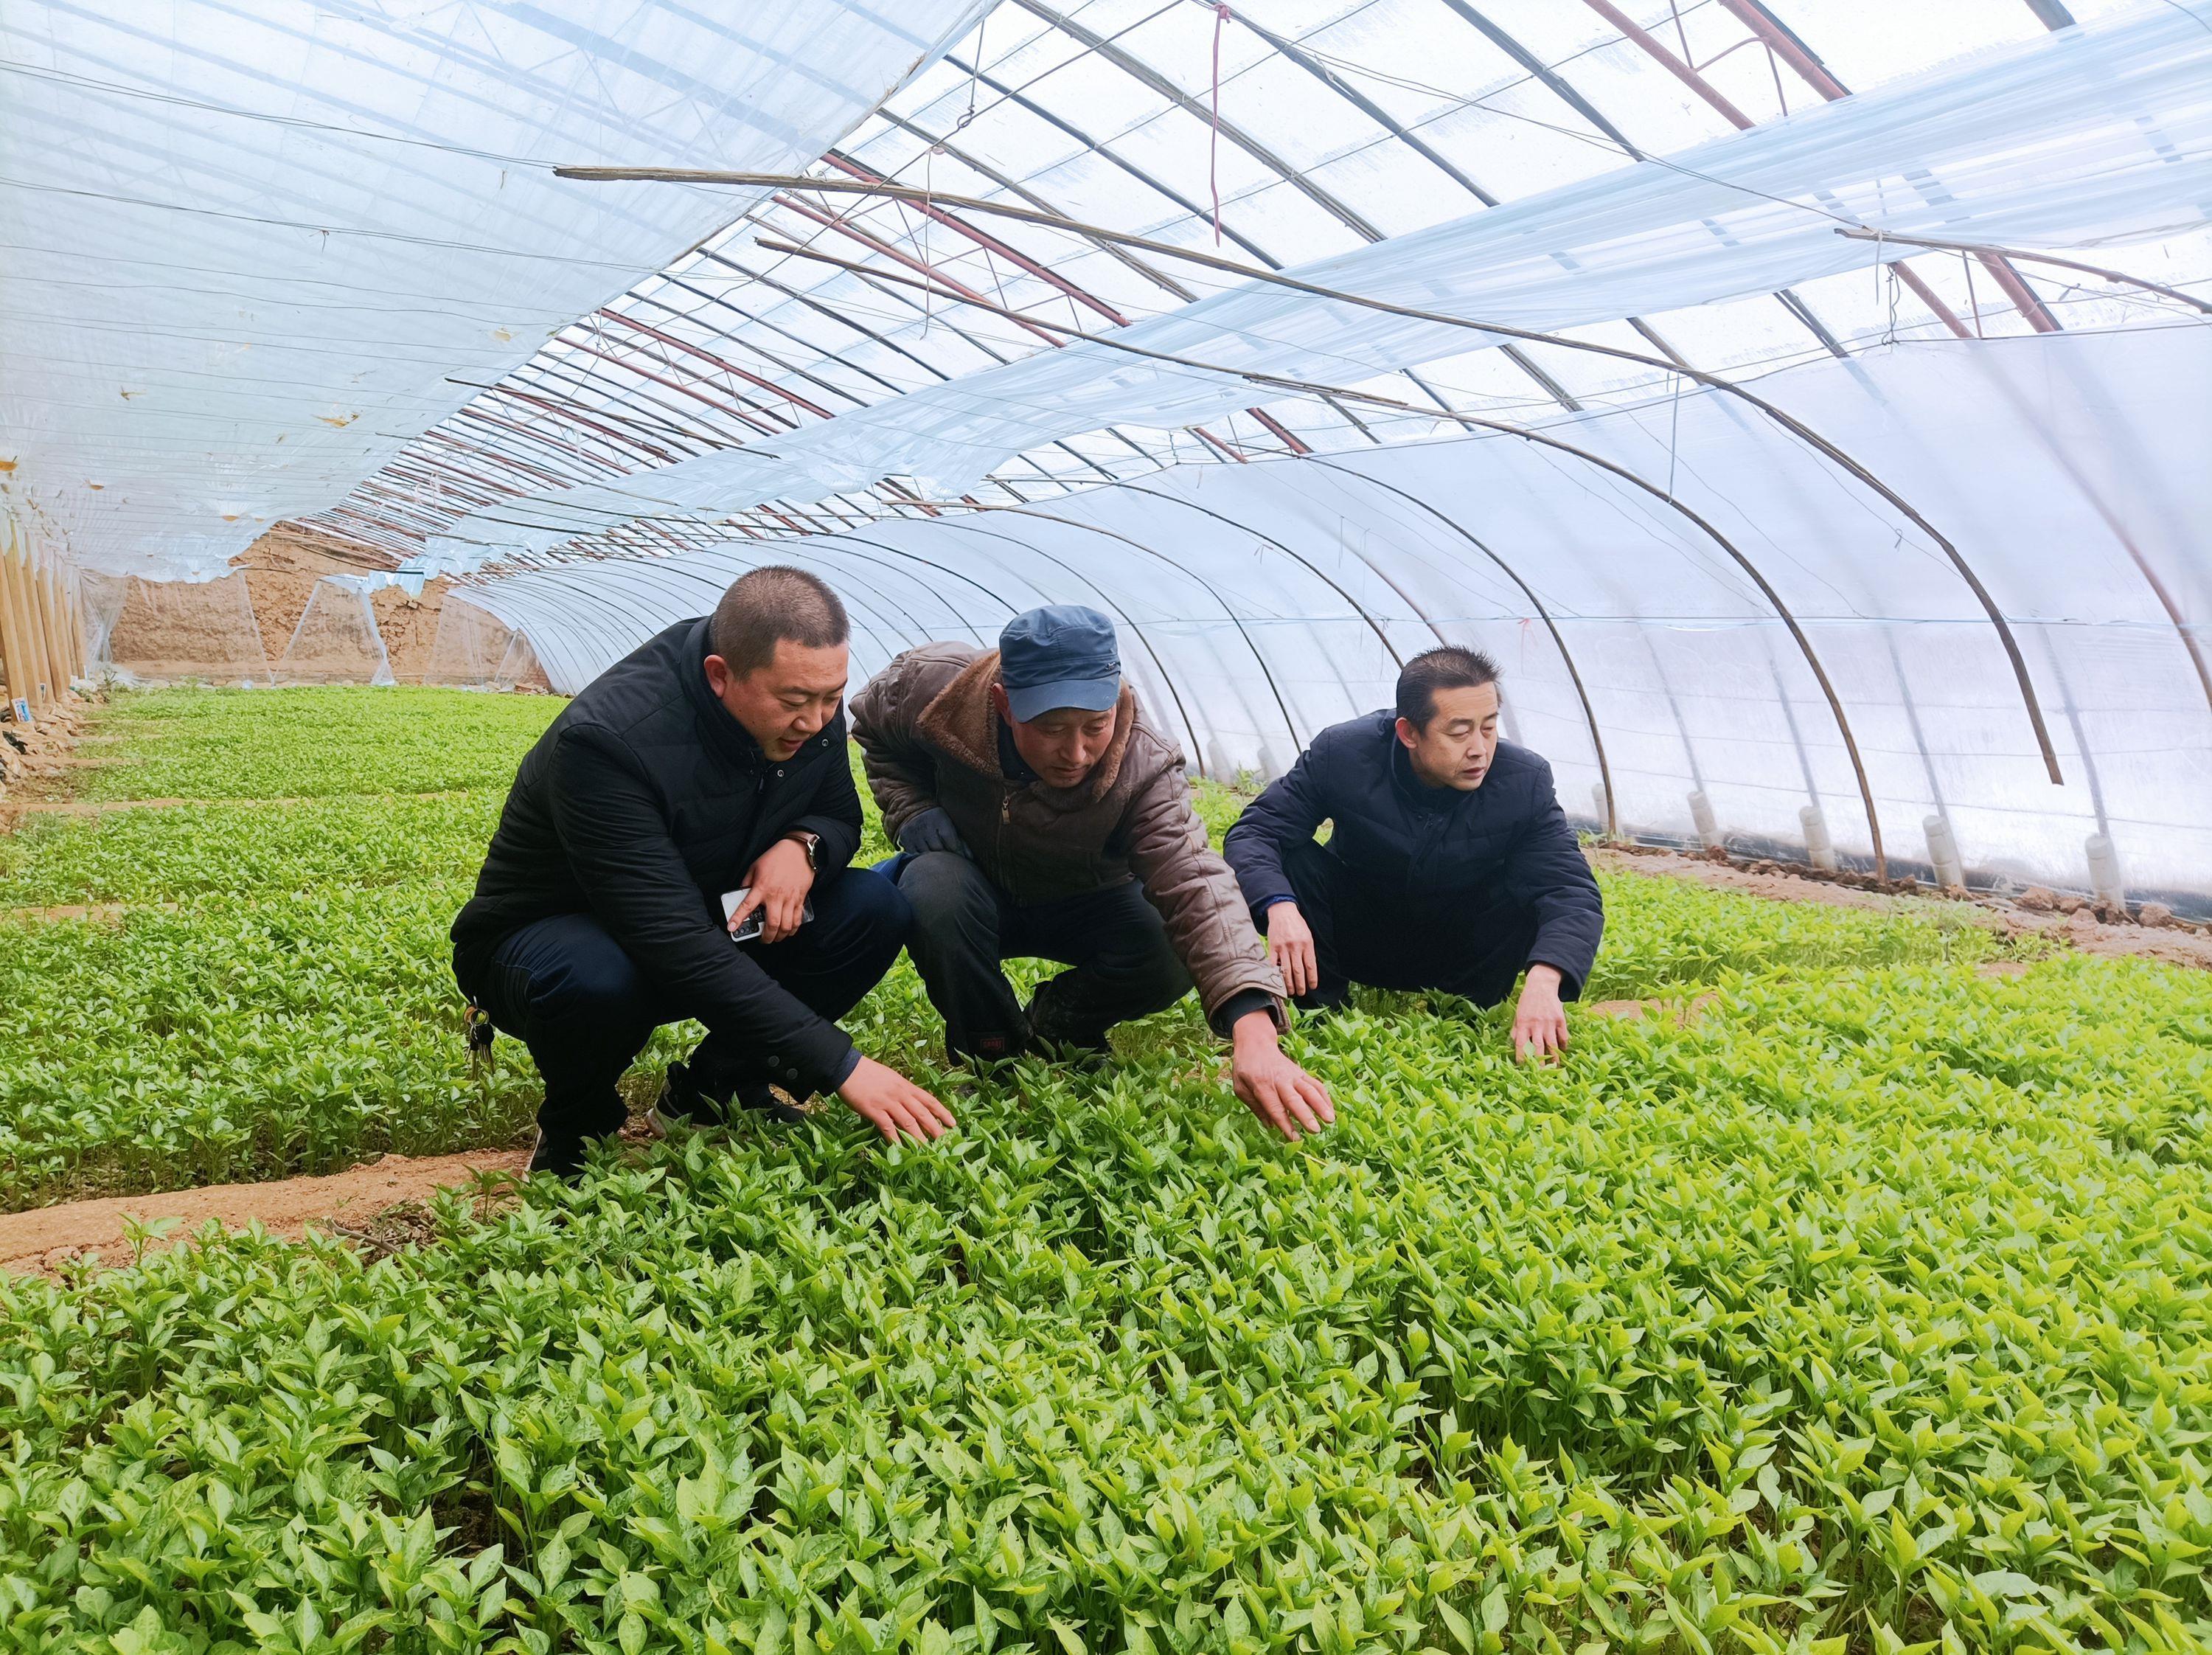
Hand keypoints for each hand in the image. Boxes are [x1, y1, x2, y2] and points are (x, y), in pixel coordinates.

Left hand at [732, 838, 814, 943]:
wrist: (798, 851)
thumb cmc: (775, 857)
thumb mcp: (755, 867)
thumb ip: (747, 882)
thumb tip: (742, 894)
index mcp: (761, 887)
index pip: (747, 906)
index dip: (737, 919)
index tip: (731, 928)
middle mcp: (776, 896)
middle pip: (772, 924)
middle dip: (766, 937)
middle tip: (762, 940)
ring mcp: (789, 899)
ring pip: (786, 926)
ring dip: (780, 936)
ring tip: (775, 937)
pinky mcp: (800, 899)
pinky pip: (797, 919)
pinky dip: (793, 929)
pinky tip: (788, 931)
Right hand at [837, 1056, 956, 1144]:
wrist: (847, 1068)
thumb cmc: (868, 1073)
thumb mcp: (891, 1078)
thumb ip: (902, 1090)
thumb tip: (910, 1102)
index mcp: (905, 1086)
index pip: (929, 1100)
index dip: (942, 1112)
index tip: (953, 1122)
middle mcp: (900, 1094)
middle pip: (922, 1113)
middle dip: (935, 1128)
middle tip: (945, 1141)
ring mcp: (887, 1102)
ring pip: (908, 1122)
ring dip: (918, 1137)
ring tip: (926, 1149)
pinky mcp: (874, 1110)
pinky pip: (887, 1127)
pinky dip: (895, 1138)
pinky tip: (900, 1148)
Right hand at [898, 806, 968, 857]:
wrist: (914, 811)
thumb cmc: (938, 823)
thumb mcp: (949, 826)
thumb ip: (960, 841)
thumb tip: (970, 858)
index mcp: (940, 819)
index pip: (951, 841)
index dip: (956, 851)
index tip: (959, 857)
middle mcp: (925, 824)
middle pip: (938, 849)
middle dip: (944, 855)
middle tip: (946, 858)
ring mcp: (914, 831)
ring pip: (926, 853)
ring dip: (931, 857)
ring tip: (935, 856)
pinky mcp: (905, 838)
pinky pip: (914, 854)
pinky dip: (920, 857)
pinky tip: (923, 854)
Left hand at [1229, 1010, 1334, 1140]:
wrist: (1255, 1044)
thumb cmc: (1246, 1070)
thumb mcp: (1240, 1088)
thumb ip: (1255, 1107)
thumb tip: (1271, 1126)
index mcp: (1262, 1086)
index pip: (1275, 1107)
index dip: (1285, 1123)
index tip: (1294, 1138)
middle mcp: (1279, 1080)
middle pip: (1294, 1099)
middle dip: (1306, 1115)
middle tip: (1315, 1130)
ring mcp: (1292, 1075)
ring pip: (1309, 1090)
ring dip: (1321, 1105)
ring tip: (1330, 1120)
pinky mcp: (1301, 1073)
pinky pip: (1315, 1084)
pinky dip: (1324, 1097)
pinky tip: (1331, 1110)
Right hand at [1264, 900, 1317, 997]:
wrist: (1282, 912)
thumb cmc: (1297, 924)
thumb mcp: (1308, 935)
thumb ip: (1308, 951)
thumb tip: (1309, 969)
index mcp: (1307, 944)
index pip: (1310, 966)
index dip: (1312, 979)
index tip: (1312, 987)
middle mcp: (1295, 947)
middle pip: (1298, 971)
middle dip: (1300, 985)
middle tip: (1301, 993)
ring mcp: (1283, 948)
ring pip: (1286, 971)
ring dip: (1288, 984)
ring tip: (1291, 992)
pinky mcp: (1272, 947)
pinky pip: (1273, 964)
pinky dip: (1275, 974)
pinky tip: (1278, 981)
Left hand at [1512, 965, 1568, 1063]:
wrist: (1542, 985)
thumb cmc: (1527, 1001)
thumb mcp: (1518, 1013)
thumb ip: (1516, 1029)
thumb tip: (1513, 1043)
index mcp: (1523, 1022)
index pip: (1520, 1043)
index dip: (1521, 1056)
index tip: (1522, 1067)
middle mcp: (1536, 1024)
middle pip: (1537, 1047)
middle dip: (1539, 1062)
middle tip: (1541, 1075)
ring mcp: (1549, 1022)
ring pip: (1552, 1044)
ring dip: (1554, 1057)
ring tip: (1555, 1068)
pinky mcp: (1560, 1019)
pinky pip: (1563, 1035)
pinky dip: (1564, 1045)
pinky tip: (1564, 1052)